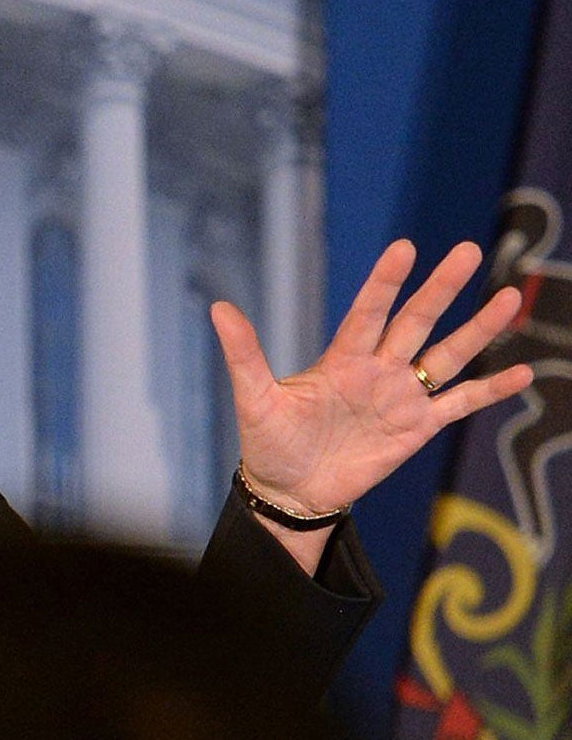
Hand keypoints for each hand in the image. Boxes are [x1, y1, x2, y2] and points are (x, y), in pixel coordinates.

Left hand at [216, 239, 534, 521]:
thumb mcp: (255, 400)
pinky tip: (522, 375)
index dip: (385, 283)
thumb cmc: (268, 444)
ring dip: (477, 330)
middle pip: (415, 322)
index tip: (405, 248)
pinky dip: (489, 391)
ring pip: (446, 356)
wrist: (289, 492)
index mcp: (341, 359)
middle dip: (440, 289)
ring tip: (508, 298)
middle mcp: (377, 369)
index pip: (367, 313)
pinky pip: (458, 404)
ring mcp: (400, 396)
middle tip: (468, 250)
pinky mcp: (416, 428)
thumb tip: (217, 308)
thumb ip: (244, 355)